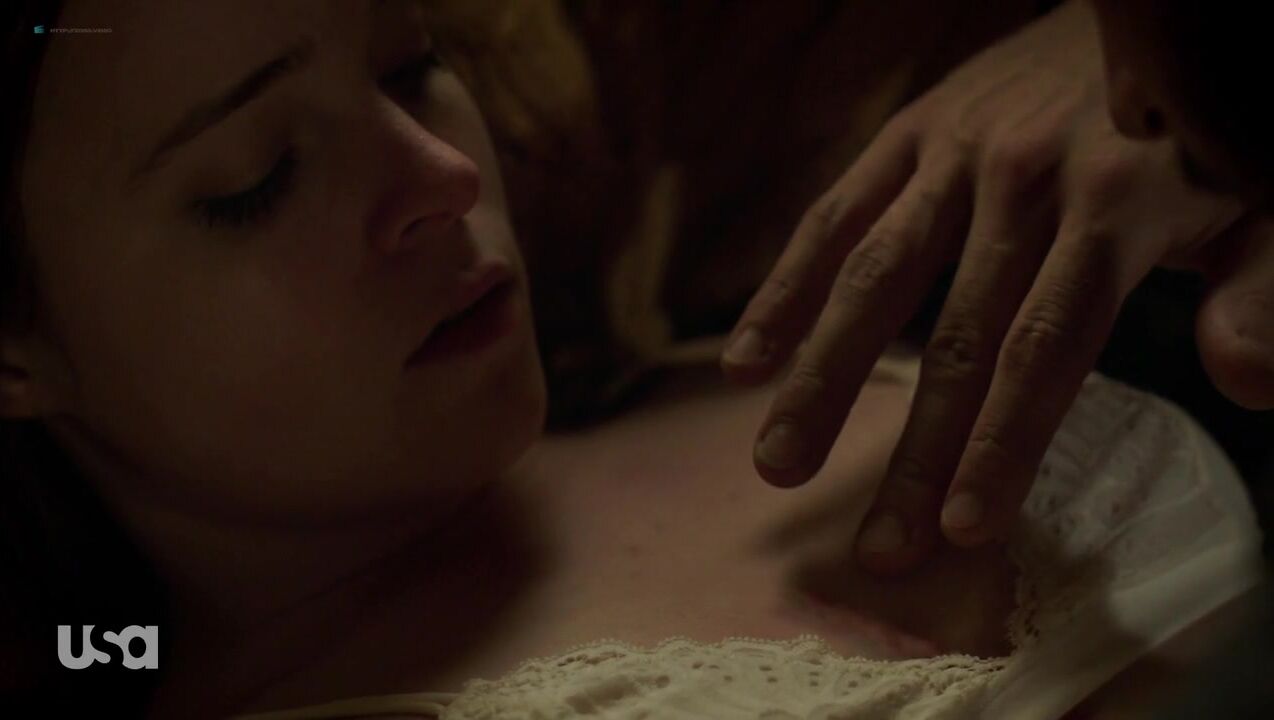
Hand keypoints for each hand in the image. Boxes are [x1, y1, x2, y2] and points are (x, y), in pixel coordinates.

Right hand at [720, 0, 1273, 574]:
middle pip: (956, 338)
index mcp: (1118, 206)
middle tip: (874, 546)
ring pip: (874, 278)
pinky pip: (836, 215)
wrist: (1160, 2)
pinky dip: (786, 286)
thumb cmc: (1215, 126)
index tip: (961, 528)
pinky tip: (744, 358)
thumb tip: (1244, 383)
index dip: (1002, 442)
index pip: (1048, 347)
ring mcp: (956, 154)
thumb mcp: (1270, 199)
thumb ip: (1264, 290)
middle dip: (912, 451)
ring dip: (821, 378)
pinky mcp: (911, 133)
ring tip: (776, 463)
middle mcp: (1023, 181)